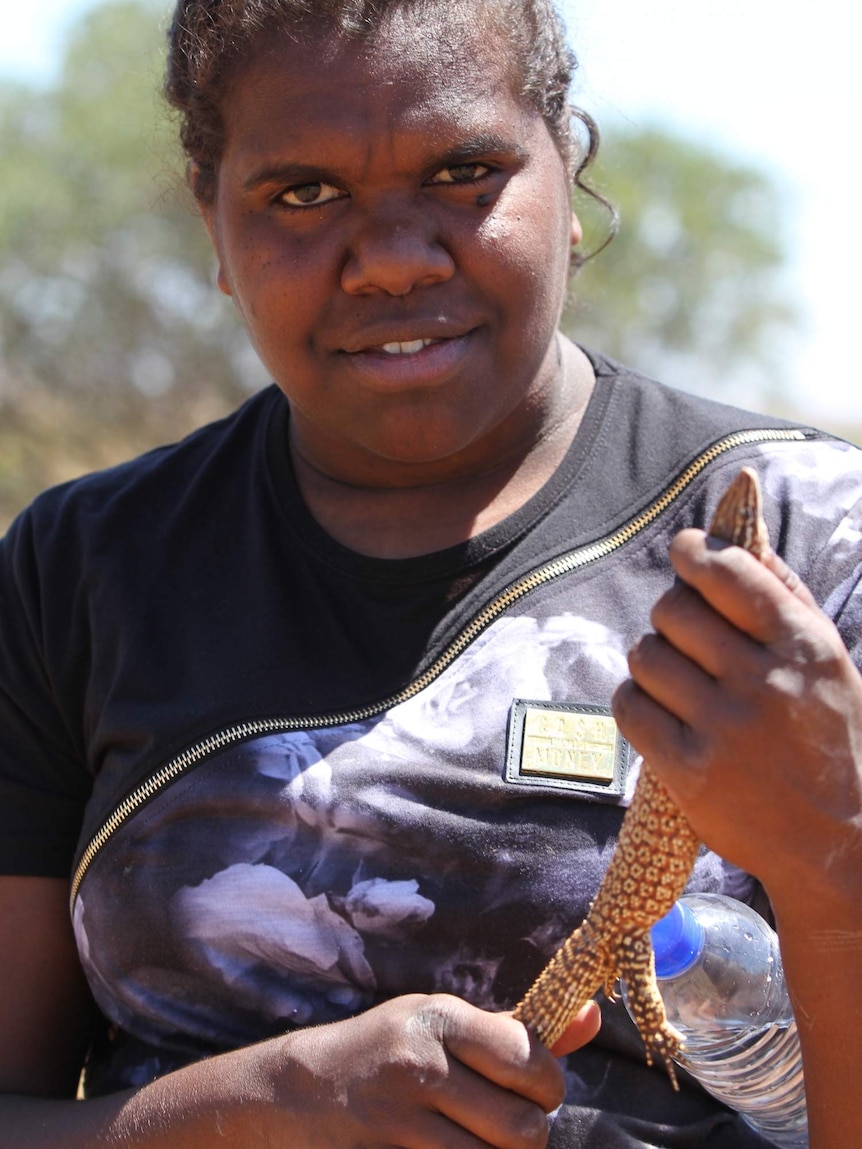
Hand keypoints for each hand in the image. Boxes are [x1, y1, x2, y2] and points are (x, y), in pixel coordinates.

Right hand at [264, 994, 598, 1148]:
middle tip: (502, 1129)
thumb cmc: (384, 1056)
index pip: (532, 1061)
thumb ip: (517, 1030)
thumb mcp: (440, 1026)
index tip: (528, 1091)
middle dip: (525, 1137)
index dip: (545, 1088)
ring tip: (470, 1143)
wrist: (291, 1096)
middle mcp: (417, 1066)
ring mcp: (395, 1126)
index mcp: (438, 1018)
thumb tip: (594, 1016)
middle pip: (523, 1130)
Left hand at [612, 528, 861, 906]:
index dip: (693, 553)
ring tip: (676, 679)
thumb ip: (784, 595)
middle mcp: (764, 684)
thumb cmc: (828, 738)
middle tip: (685, 636)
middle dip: (672, 614)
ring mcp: (724, 731)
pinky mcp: (688, 772)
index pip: (728, 573)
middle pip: (672, 610)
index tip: (684, 552)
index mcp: (804, 649)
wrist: (837, 842)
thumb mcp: (828, 662)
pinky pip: (629, 706)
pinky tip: (660, 710)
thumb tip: (739, 534)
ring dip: (653, 660)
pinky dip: (636, 701)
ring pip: (645, 655)